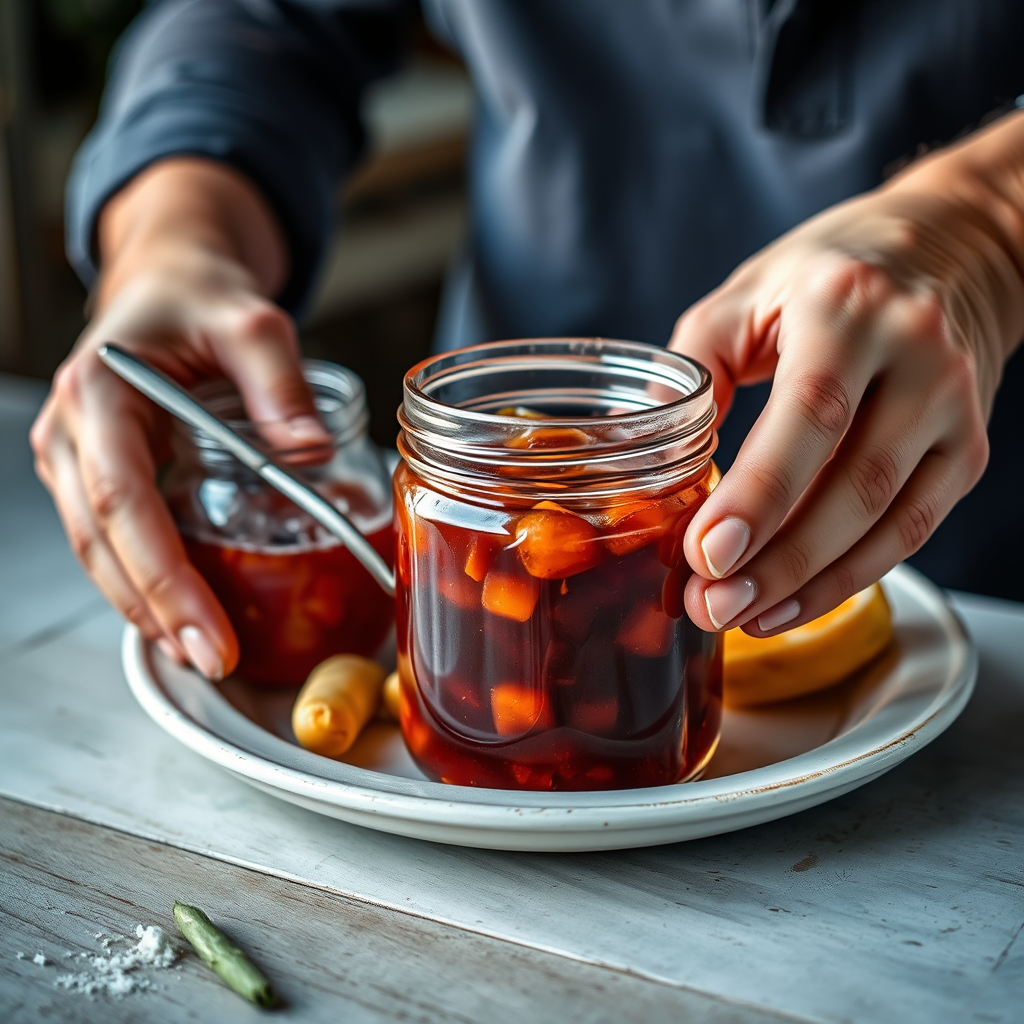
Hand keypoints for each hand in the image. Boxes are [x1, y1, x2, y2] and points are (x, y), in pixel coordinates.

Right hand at [30, 159, 328, 677]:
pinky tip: (182, 615)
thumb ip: (279, 383)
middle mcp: (72, 432)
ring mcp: (76, 457)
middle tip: (216, 660)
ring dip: (147, 607)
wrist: (168, 281)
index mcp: (100, 393)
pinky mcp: (97, 473)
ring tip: (203, 653)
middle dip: (158, 608)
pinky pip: (113, 538)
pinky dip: (145, 582)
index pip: (122, 502)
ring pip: (99, 550)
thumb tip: (310, 449)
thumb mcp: (252, 323)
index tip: (208, 630)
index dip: (162, 576)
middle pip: (104, 540)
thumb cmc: (201, 297)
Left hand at [672, 113, 1023, 635]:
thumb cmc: (826, 276)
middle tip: (710, 605)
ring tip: (741, 615)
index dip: (758, 493)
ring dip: (810, 583)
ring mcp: (955, 405)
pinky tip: (793, 601)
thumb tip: (639, 447)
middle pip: (853, 481)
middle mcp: (917, 353)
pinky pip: (913, 529)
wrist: (946, 251)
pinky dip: (850, 576)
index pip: (809, 413)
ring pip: (890, 519)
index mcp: (847, 306)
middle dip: (777, 559)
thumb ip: (694, 369)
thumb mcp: (745, 295)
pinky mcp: (970, 448)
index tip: (704, 553)